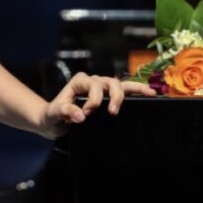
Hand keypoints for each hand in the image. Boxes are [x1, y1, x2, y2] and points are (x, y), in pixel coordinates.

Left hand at [39, 72, 156, 138]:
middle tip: (113, 112)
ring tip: (149, 94)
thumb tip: (80, 115)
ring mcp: (102, 89)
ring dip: (134, 89)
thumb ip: (63, 112)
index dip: (93, 100)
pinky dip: (137, 92)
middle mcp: (92, 81)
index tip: (86, 115)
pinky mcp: (107, 98)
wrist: (52, 121)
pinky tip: (150, 95)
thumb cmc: (52, 116)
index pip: (93, 86)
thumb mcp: (53, 115)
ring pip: (121, 85)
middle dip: (115, 96)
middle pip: (110, 82)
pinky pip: (125, 92)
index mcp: (79, 81)